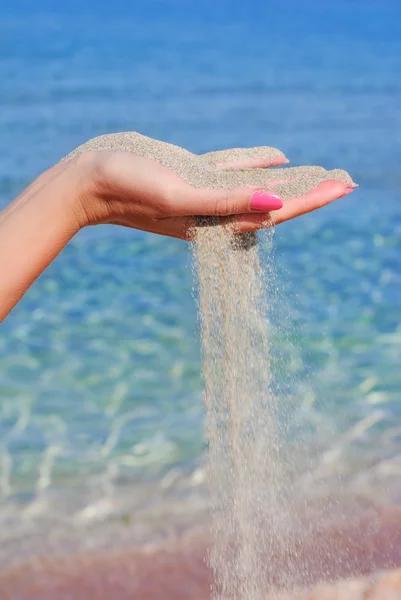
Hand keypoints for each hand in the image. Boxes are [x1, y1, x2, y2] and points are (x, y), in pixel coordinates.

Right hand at [70, 136, 355, 239]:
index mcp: (217, 222)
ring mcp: (205, 194)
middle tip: (344, 182)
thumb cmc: (129, 190)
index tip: (343, 187)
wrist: (89, 181)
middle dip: (309, 193)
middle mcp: (216, 211)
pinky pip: (232, 171)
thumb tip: (277, 204)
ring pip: (256, 187)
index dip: (311, 200)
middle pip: (273, 203)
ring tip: (318, 173)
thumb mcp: (180, 196)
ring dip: (288, 181)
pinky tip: (278, 157)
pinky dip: (256, 164)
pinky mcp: (192, 176)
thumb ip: (227, 201)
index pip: (276, 213)